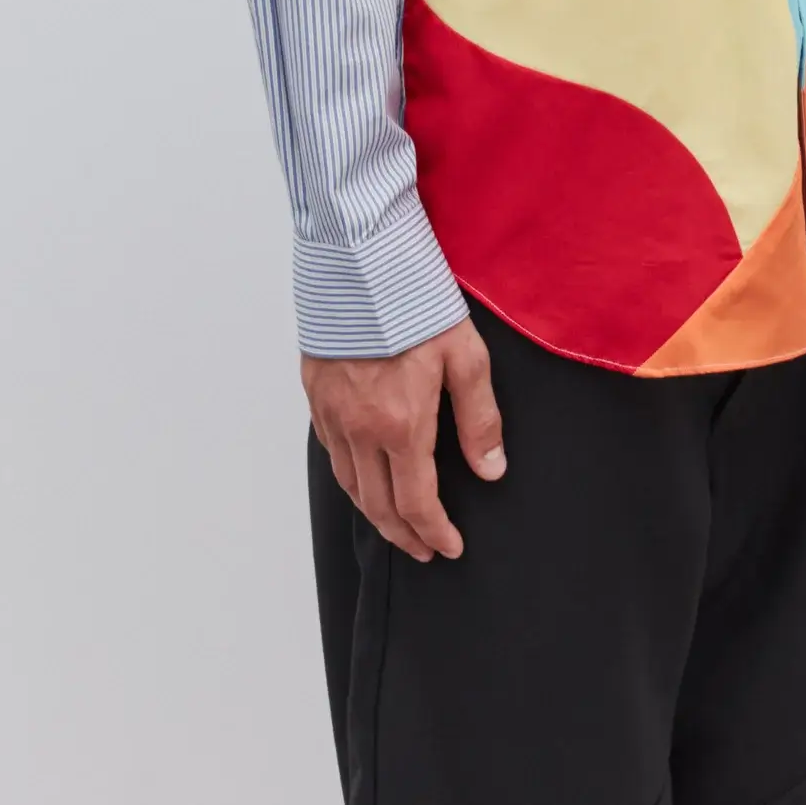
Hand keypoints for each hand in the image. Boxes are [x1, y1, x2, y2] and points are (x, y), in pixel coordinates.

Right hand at [302, 315, 504, 562]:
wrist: (359, 255)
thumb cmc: (415, 297)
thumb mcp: (465, 355)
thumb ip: (479, 418)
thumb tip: (491, 470)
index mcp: (400, 425)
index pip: (416, 503)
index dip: (435, 533)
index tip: (450, 547)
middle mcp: (360, 429)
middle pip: (378, 505)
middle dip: (404, 535)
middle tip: (424, 549)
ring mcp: (332, 412)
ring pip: (349, 484)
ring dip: (374, 513)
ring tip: (395, 524)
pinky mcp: (315, 392)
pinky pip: (330, 452)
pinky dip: (348, 477)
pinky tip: (362, 475)